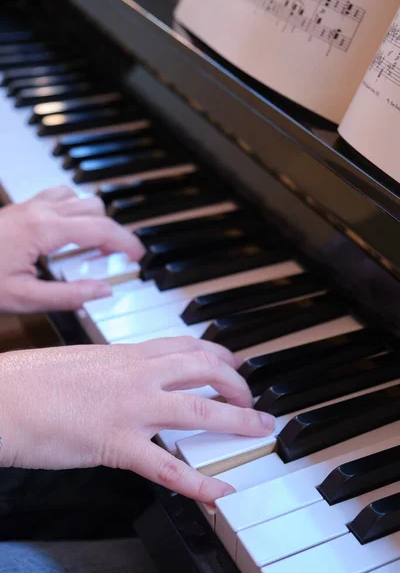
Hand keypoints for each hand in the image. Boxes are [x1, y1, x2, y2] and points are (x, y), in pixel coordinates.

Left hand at [0, 186, 143, 312]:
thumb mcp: (24, 298)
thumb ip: (69, 296)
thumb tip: (103, 291)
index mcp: (44, 230)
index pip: (101, 229)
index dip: (127, 242)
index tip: (139, 257)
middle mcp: (41, 210)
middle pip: (96, 209)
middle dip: (115, 233)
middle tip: (120, 258)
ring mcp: (31, 205)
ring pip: (81, 198)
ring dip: (96, 219)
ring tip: (95, 248)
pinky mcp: (24, 207)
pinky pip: (62, 196)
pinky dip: (76, 211)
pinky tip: (71, 233)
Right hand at [0, 337, 274, 503]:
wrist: (4, 398)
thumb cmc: (33, 380)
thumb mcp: (83, 361)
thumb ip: (114, 367)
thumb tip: (128, 374)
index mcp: (126, 354)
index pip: (184, 346)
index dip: (216, 353)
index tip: (232, 360)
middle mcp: (137, 374)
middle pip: (204, 369)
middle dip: (236, 382)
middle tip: (251, 397)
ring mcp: (131, 408)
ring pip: (199, 409)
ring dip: (237, 419)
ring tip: (259, 428)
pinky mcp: (117, 444)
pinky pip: (167, 466)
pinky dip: (198, 482)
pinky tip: (219, 491)